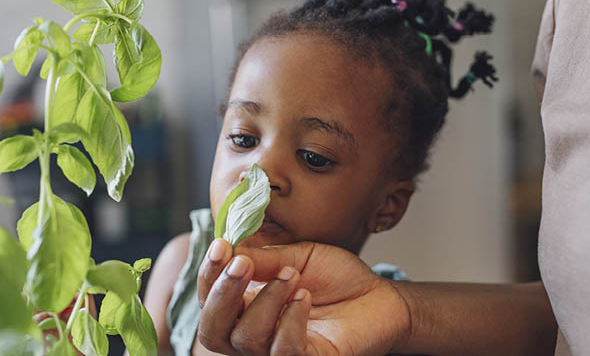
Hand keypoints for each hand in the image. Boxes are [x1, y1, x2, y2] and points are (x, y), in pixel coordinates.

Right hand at [196, 239, 410, 355]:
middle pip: (212, 330)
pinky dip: (290, 319)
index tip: (222, 245)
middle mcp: (254, 333)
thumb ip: (264, 259)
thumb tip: (229, 252)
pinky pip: (282, 351)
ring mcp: (276, 352)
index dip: (209, 274)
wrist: (378, 295)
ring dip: (267, 299)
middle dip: (222, 293)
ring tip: (293, 275)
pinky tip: (305, 296)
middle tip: (243, 264)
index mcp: (246, 305)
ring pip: (246, 339)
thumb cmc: (337, 277)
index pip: (210, 299)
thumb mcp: (297, 257)